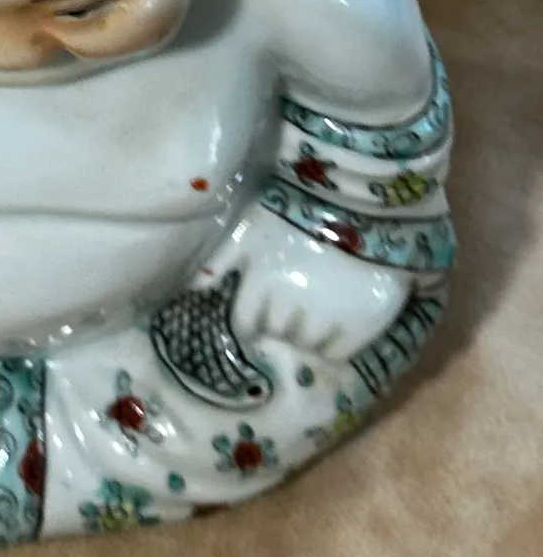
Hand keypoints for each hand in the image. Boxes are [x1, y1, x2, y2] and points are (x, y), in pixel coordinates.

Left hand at [219, 208, 412, 361]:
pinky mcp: (361, 324)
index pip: (246, 325)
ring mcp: (325, 319)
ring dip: (308, 332)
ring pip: (306, 345)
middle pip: (277, 333)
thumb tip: (194, 288)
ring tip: (319, 305)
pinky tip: (339, 320)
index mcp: (259, 286)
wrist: (357, 203)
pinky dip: (335, 343)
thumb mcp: (249, 231)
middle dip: (281, 321)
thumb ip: (221, 262)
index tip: (263, 311)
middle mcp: (288, 309)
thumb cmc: (295, 212)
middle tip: (296, 298)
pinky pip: (338, 353)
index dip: (253, 320)